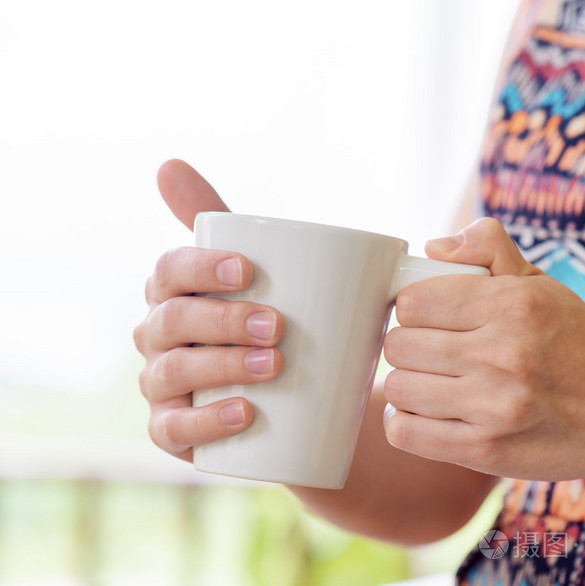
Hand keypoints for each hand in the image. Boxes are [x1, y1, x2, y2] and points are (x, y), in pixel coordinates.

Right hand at [133, 160, 283, 461]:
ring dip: (221, 366)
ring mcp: (161, 384)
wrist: (290, 391)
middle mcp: (158, 335)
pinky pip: (173, 430)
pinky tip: (243, 414)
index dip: (201, 268)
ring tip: (274, 366)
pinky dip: (206, 423)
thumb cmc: (263, 317)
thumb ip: (224, 222)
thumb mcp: (256, 272)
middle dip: (222, 320)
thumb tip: (166, 162)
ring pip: (173, 372)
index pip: (170, 271)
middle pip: (173, 320)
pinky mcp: (172, 429)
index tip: (248, 270)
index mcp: (174, 291)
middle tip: (277, 326)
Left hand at [382, 218, 584, 481]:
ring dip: (406, 384)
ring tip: (428, 381)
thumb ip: (488, 247)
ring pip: (397, 389)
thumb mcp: (540, 282)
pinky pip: (405, 433)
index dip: (411, 308)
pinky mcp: (486, 451)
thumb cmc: (574, 340)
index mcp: (512, 306)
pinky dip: (404, 421)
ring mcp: (494, 408)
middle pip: (398, 346)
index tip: (425, 317)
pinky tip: (424, 412)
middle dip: (406, 345)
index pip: (412, 303)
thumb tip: (431, 247)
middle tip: (426, 350)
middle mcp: (502, 356)